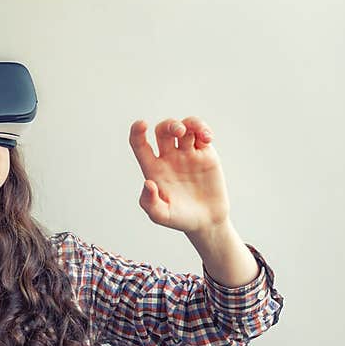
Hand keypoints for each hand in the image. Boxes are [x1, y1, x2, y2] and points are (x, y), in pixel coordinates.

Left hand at [130, 116, 230, 234]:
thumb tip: (147, 183)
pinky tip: (207, 138)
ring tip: (201, 135)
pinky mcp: (205, 154)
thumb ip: (150, 202)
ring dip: (191, 124)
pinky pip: (202, 134)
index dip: (137, 132)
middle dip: (170, 125)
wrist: (206, 221)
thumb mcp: (161, 215)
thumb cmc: (179, 219)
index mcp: (153, 169)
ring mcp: (187, 154)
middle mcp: (168, 158)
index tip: (142, 124)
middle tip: (179, 132)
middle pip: (164, 130)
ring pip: (185, 127)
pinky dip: (204, 130)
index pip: (140, 144)